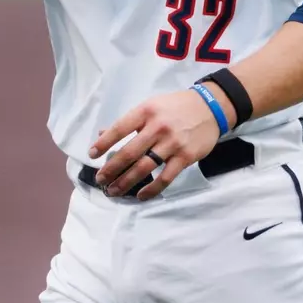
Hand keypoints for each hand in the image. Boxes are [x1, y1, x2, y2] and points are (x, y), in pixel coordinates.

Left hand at [88, 89, 224, 199]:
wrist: (210, 108)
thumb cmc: (175, 107)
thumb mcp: (151, 106)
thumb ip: (128, 122)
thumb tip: (102, 134)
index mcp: (145, 112)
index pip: (118, 129)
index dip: (103, 144)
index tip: (92, 156)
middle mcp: (157, 128)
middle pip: (128, 153)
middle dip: (111, 169)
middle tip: (100, 180)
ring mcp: (172, 144)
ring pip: (144, 168)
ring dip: (126, 182)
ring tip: (113, 191)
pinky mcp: (185, 157)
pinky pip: (165, 178)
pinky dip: (152, 189)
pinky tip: (140, 196)